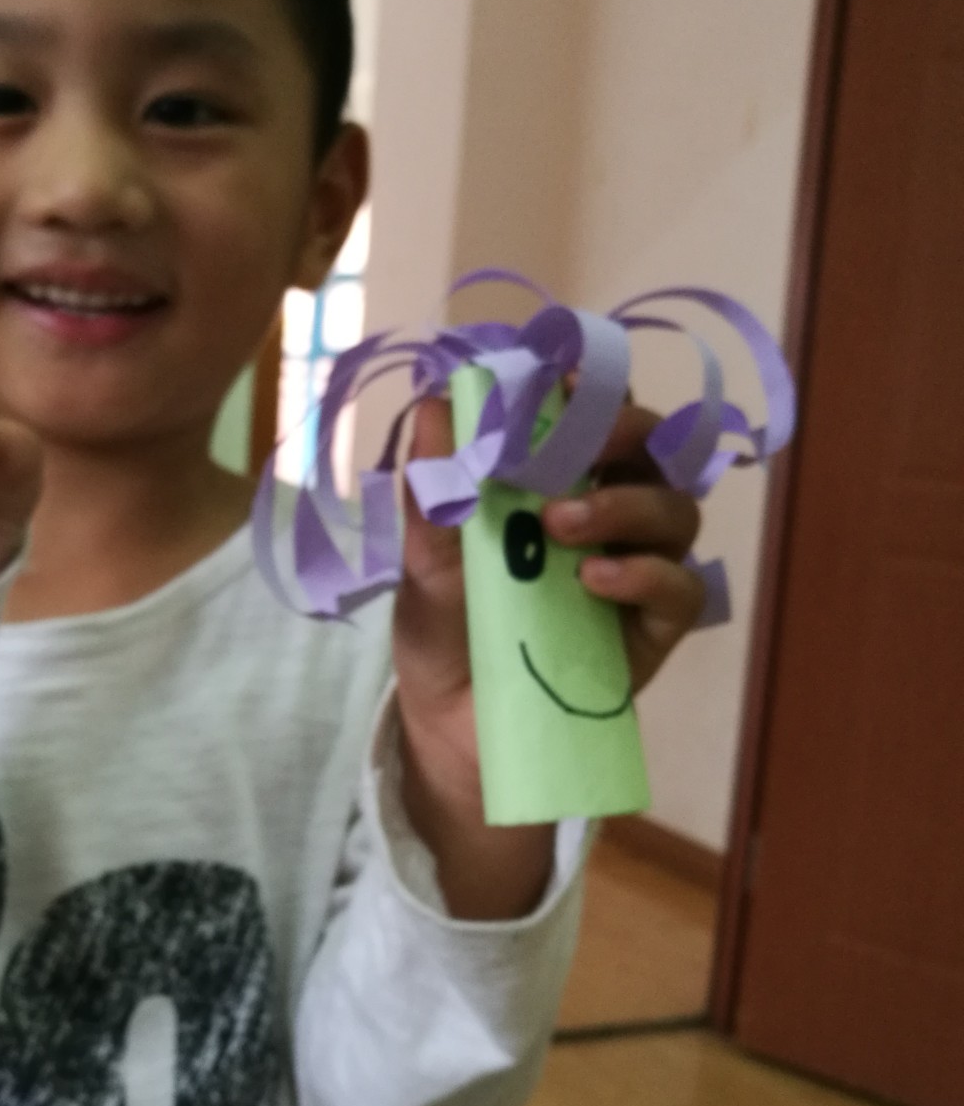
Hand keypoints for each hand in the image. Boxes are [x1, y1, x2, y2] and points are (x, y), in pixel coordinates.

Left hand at [389, 395, 702, 918]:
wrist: (453, 726)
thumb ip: (431, 492)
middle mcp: (611, 513)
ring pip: (676, 510)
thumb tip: (433, 407)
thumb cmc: (446, 630)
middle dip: (622, 431)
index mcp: (559, 480)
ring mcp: (639, 568)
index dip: (587, 386)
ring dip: (625, 503)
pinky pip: (682, 589)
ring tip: (560, 527)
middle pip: (652, 446)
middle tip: (579, 441)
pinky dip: (644, 575)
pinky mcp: (655, 630)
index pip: (594, 411)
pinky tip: (592, 581)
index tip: (555, 380)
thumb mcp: (423, 563)